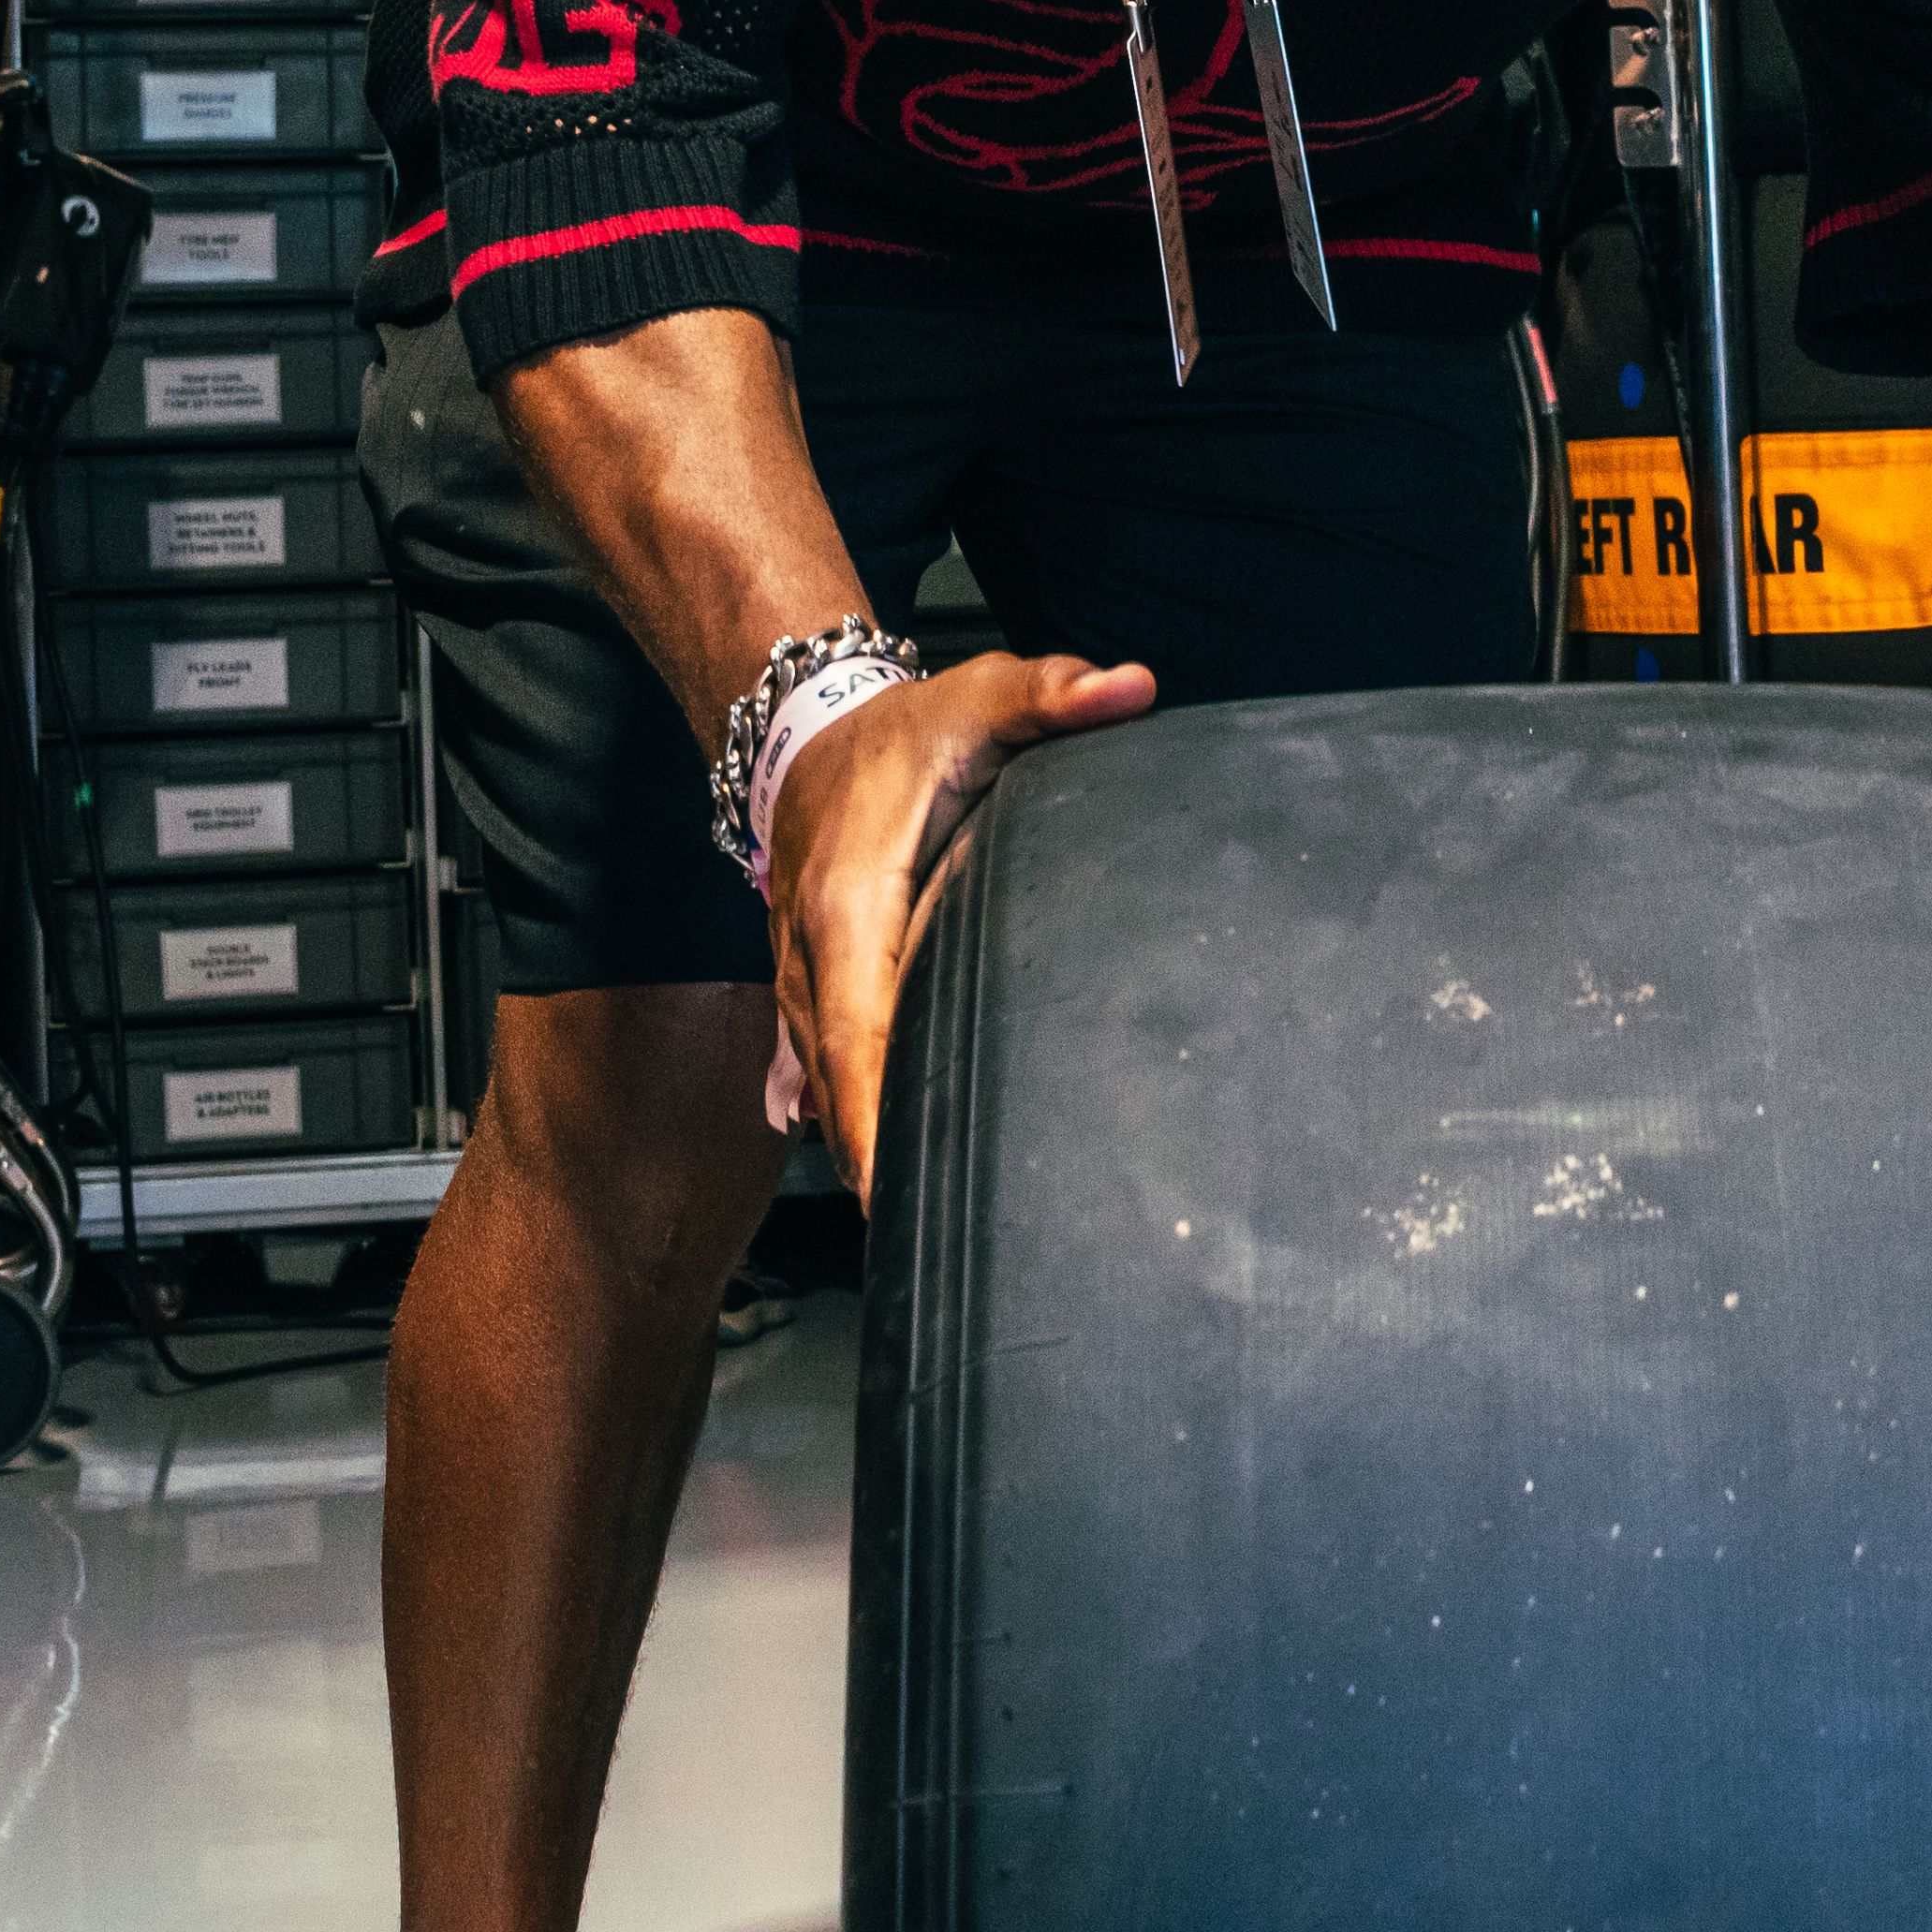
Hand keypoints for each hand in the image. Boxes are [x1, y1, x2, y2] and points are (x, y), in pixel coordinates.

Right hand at [756, 647, 1157, 1188]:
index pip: (852, 1031)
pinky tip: (874, 1188)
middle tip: (926, 1243)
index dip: (866, 1115)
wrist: (805, 731)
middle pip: (836, 1083)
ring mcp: (801, 981)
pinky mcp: (809, 993)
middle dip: (873, 1163)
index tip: (888, 1188)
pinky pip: (816, 1074)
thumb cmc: (902, 732)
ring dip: (862, 1152)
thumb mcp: (981, 695)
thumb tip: (1130, 688)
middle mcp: (810, 956)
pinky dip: (843, 1125)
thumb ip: (1055, 692)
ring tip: (917, 1234)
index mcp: (848, 905)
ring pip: (824, 1087)